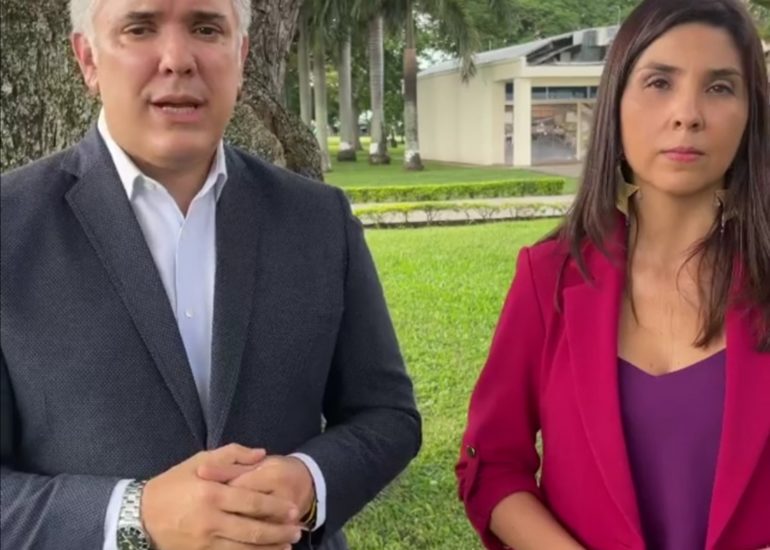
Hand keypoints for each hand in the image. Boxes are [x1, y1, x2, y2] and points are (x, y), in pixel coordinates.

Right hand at [142, 444, 302, 549]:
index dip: (275, 508)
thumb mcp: (199, 460)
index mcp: (212, 493)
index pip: (252, 502)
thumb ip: (232, 455)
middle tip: (297, 531)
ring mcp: (204, 541)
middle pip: (252, 529)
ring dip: (268, 549)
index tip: (292, 509)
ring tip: (287, 547)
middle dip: (278, 532)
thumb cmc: (173, 484)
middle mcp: (210, 519)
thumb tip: (261, 454)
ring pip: (244, 549)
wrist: (139, 515)